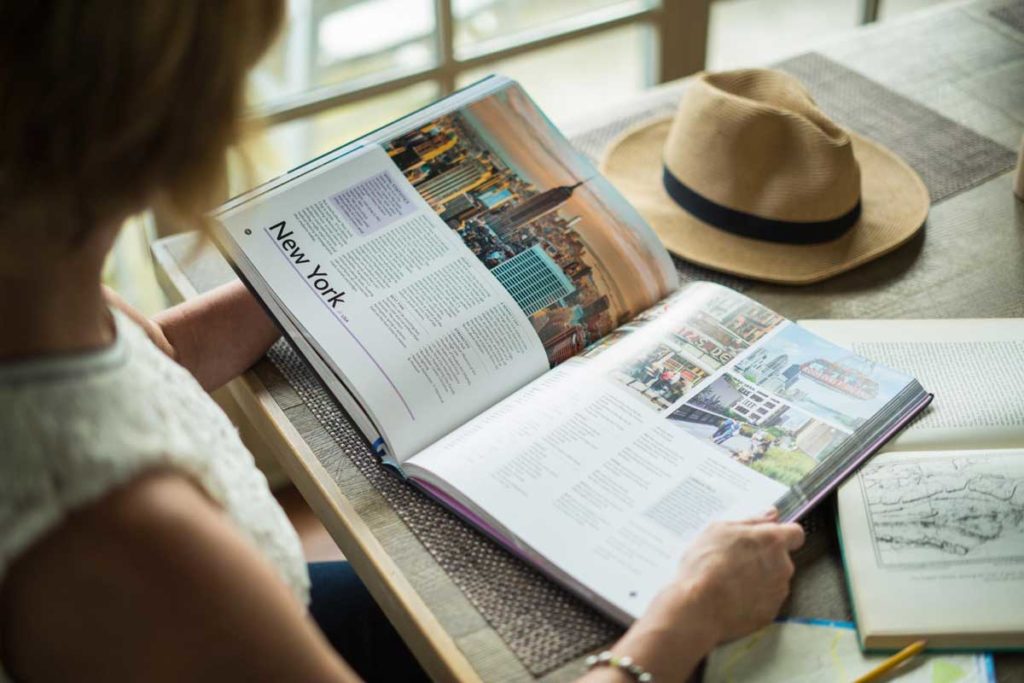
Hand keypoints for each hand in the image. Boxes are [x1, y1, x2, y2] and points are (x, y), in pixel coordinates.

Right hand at [670, 509, 804, 642]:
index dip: (782, 534)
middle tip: (736, 560)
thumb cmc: (705, 566)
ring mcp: (778, 592)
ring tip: (730, 581)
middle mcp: (782, 566)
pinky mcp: (770, 613)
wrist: (698, 608)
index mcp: (771, 541)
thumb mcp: (719, 530)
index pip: (795, 533)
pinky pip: (765, 601)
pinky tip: (732, 597)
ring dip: (758, 579)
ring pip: (773, 580)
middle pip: (781, 558)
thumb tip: (770, 514)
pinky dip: (753, 599)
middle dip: (764, 558)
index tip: (767, 537)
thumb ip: (750, 520)